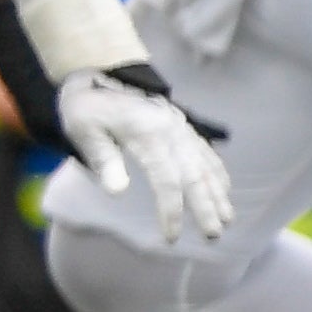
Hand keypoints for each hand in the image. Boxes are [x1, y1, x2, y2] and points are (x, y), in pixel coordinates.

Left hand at [54, 64, 232, 242]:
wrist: (98, 74)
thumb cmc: (87, 108)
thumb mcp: (83, 130)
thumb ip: (103, 159)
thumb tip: (117, 192)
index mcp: (146, 134)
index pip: (167, 180)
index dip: (172, 211)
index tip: (171, 237)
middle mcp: (170, 131)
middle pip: (194, 175)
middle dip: (205, 208)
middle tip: (214, 236)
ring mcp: (180, 128)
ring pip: (205, 165)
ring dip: (217, 193)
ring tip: (228, 220)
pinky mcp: (182, 126)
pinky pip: (206, 152)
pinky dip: (217, 172)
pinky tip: (224, 191)